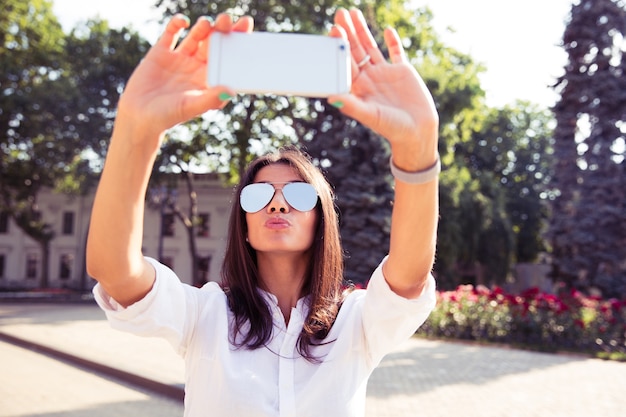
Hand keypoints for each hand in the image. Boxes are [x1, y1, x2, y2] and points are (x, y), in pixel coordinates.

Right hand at [116, 14, 253, 138]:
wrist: (140, 116)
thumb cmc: (169, 116)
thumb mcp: (191, 107)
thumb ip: (210, 99)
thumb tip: (231, 91)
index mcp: (208, 79)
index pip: (227, 57)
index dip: (236, 42)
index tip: (245, 26)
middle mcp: (196, 66)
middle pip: (213, 43)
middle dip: (221, 30)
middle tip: (227, 19)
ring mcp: (179, 58)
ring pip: (195, 37)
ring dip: (203, 27)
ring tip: (207, 23)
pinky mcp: (161, 52)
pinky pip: (171, 33)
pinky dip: (177, 24)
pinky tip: (183, 22)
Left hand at [329, 9, 438, 168]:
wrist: (417, 132)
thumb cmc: (391, 128)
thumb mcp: (370, 116)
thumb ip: (352, 105)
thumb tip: (331, 98)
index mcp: (359, 88)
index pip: (346, 63)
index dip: (340, 47)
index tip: (333, 30)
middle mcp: (369, 78)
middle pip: (355, 51)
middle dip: (348, 32)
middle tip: (339, 14)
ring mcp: (385, 73)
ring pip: (371, 47)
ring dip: (362, 31)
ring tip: (354, 13)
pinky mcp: (403, 71)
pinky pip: (396, 53)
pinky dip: (392, 41)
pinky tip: (386, 30)